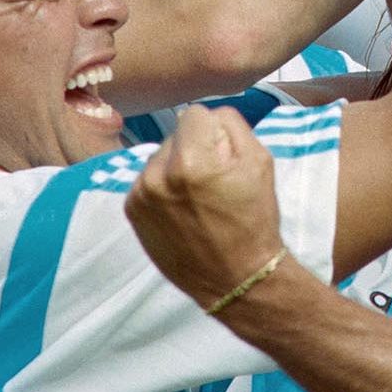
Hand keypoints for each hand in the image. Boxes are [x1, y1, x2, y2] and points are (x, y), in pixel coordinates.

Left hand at [125, 105, 284, 309]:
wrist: (236, 278)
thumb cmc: (253, 219)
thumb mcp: (260, 161)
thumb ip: (231, 124)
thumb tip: (205, 116)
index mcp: (191, 160)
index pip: (196, 114)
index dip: (216, 132)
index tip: (224, 158)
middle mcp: (157, 174)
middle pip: (176, 134)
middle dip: (194, 149)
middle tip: (213, 182)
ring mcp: (140, 194)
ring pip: (159, 157)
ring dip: (175, 168)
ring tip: (196, 199)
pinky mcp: (131, 211)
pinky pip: (147, 179)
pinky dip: (162, 188)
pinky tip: (181, 210)